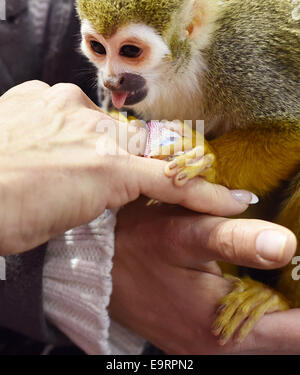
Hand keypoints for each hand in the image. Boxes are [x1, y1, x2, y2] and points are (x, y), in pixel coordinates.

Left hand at [0, 81, 252, 254]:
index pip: (170, 180)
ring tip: (64, 159)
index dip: (205, 192)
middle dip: (138, 159)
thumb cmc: (6, 217)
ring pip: (103, 121)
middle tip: (116, 175)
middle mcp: (95, 128)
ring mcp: (67, 104)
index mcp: (107, 169)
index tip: (229, 198)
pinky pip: (68, 106)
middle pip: (141, 142)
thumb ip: (102, 193)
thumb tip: (111, 181)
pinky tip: (43, 138)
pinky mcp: (40, 92)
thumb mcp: (67, 221)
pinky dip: (64, 122)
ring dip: (94, 140)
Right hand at [109, 198, 297, 353]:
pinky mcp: (196, 339)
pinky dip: (257, 310)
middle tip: (296, 272)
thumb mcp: (185, 233)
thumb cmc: (138, 245)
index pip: (297, 332)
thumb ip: (236, 240)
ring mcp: (206, 347)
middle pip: (285, 336)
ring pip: (266, 335)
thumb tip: (287, 244)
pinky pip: (244, 332)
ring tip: (283, 276)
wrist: (96, 268)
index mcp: (223, 326)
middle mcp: (219, 348)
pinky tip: (253, 283)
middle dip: (295, 302)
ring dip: (279, 308)